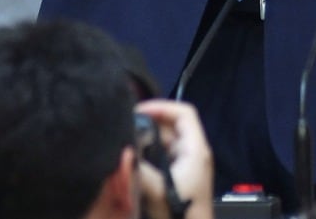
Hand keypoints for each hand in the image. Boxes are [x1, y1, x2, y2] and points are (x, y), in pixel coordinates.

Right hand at [134, 100, 214, 218]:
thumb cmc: (182, 213)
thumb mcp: (158, 191)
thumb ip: (138, 171)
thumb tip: (120, 154)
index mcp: (195, 149)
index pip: (184, 113)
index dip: (162, 106)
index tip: (137, 110)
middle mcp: (193, 152)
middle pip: (172, 125)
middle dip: (149, 123)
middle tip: (124, 125)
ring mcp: (187, 164)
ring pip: (165, 141)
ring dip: (146, 138)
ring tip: (123, 139)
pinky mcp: (179, 176)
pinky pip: (162, 155)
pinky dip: (147, 153)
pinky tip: (131, 158)